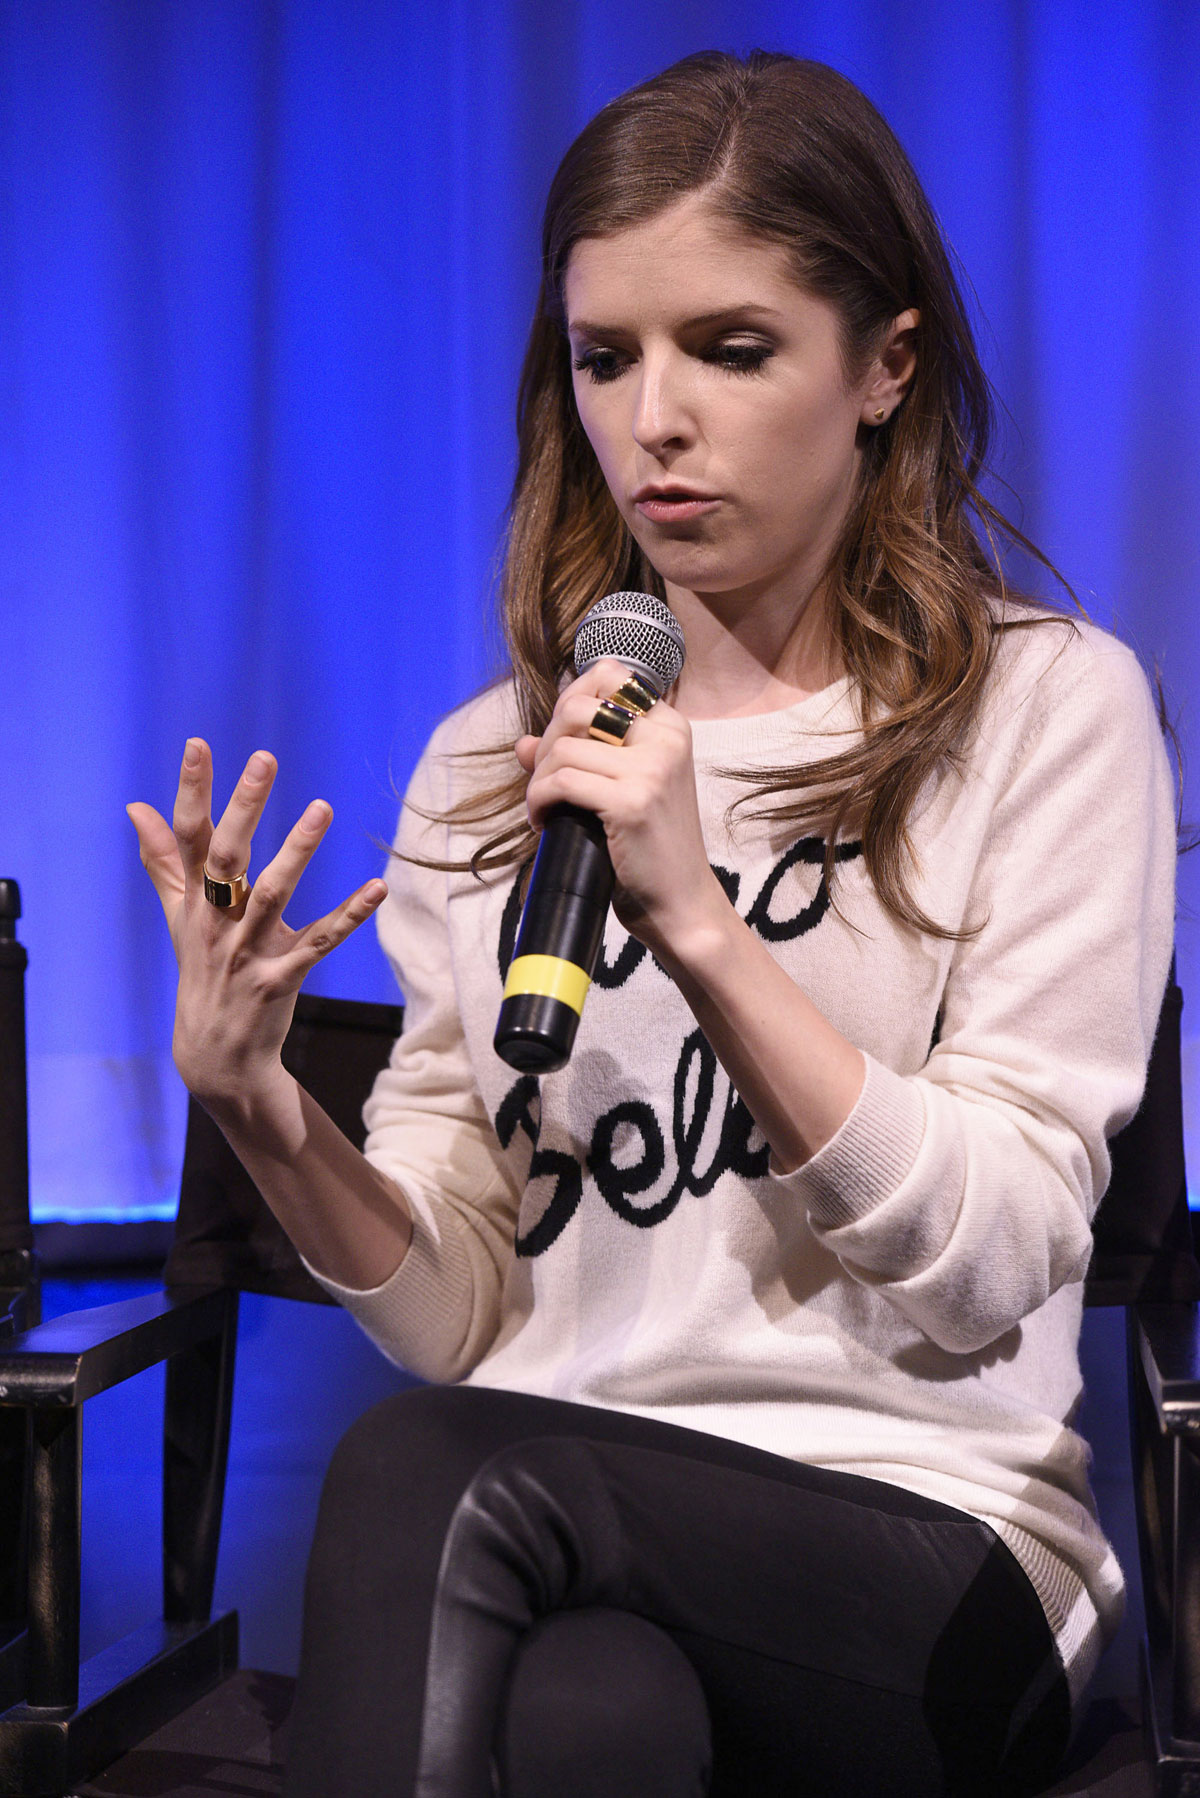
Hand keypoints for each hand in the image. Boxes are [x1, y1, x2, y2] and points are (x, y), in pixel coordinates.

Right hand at [127, 738, 385, 1105]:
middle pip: (226, 858)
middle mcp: (215, 923)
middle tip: (264, 758)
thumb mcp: (180, 917)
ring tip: (322, 808)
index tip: (198, 743)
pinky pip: (319, 943)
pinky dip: (349, 916)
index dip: (191, 790)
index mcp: (193, 902)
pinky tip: (377, 888)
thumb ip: (164, 861)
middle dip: (243, 807)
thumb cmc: (203, 972)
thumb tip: (136, 807)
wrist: (214, 1057)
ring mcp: (247, 953)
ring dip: (297, 851)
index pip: (188, 837)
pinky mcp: (281, 980)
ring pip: (271, 895)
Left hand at [515, 661, 725, 958]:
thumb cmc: (650, 849)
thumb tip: (523, 743)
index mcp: (670, 727)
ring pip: (562, 748)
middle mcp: (666, 738)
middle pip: (578, 707)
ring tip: (545, 809)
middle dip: (548, 744)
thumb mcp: (622, 791)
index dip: (570, 700)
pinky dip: (539, 801)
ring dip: (539, 781)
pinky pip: (560, 782)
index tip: (560, 741)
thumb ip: (580, 759)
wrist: (682, 903)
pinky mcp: (631, 801)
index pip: (609, 675)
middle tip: (546, 783)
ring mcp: (652, 769)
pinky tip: (544, 823)